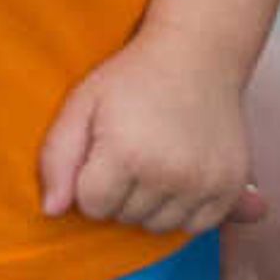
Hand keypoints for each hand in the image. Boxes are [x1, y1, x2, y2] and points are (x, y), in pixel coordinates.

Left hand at [42, 23, 251, 233]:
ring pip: (158, 226)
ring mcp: (202, 182)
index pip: (92, 207)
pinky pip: (196, 225)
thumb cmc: (134, 77)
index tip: (104, 151)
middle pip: (125, 218)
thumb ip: (57, 158)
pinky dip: (184, 209)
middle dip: (120, 192)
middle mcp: (168, 173)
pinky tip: (180, 175)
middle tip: (133, 149)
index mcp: (127, 153)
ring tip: (156, 161)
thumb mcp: (82, 103)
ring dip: (150, 203)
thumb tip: (51, 211)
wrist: (200, 52)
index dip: (91, 181)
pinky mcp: (228, 185)